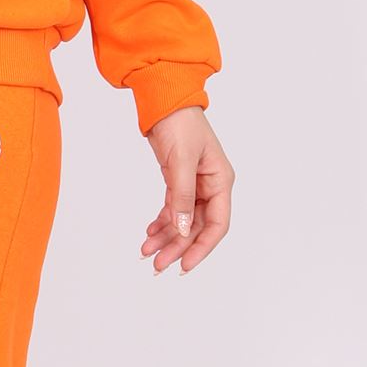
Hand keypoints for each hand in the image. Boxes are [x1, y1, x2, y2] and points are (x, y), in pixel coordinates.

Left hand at [141, 106, 233, 274]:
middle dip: (177, 247)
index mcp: (221, 181)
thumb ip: (182, 196)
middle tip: (157, 265)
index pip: (217, 224)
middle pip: (197, 227)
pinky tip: (149, 233)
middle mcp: (211, 186)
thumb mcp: (180, 162)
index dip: (202, 248)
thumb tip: (182, 230)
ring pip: (183, 221)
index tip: (184, 265)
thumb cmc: (180, 124)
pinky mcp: (179, 180)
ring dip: (166, 238)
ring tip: (146, 252)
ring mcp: (195, 184)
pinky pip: (173, 209)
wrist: (165, 101)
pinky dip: (162, 222)